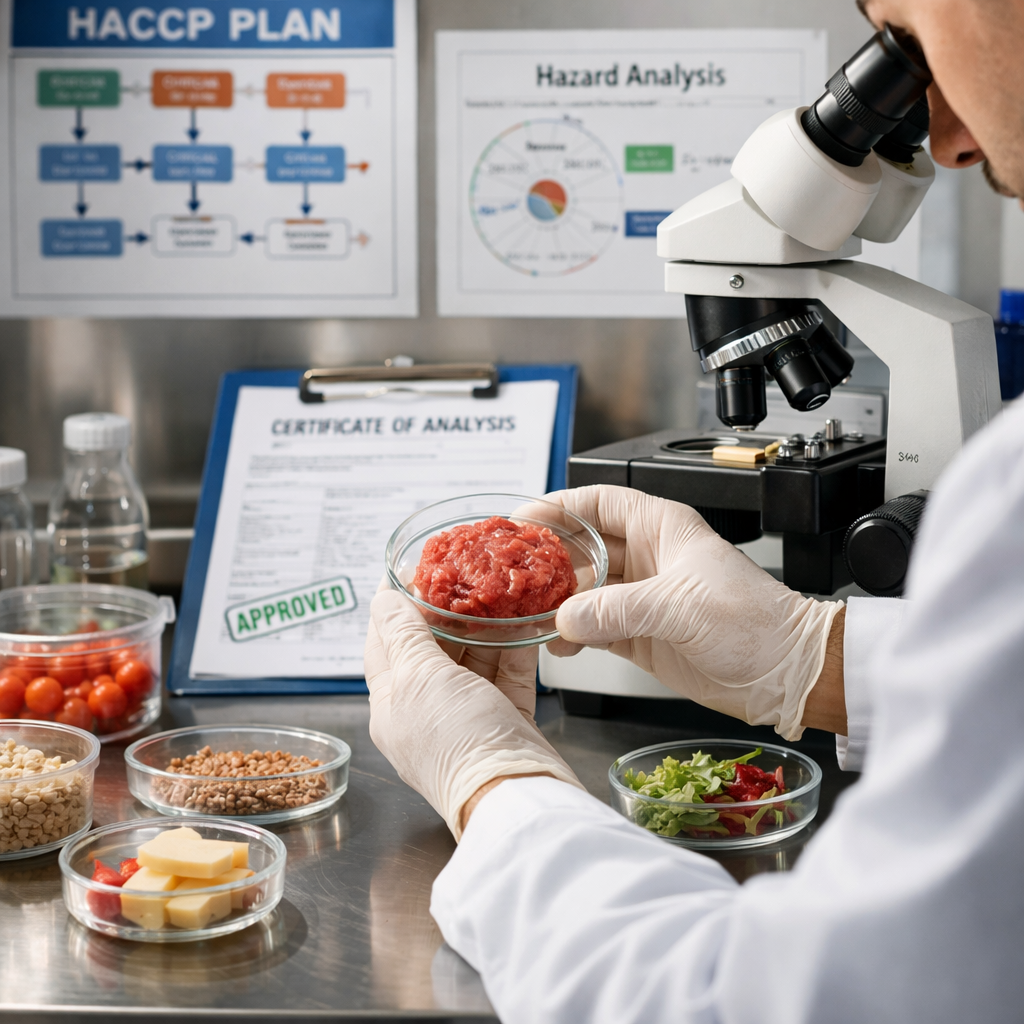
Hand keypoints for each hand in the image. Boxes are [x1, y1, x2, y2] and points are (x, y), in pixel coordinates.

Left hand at [364, 586, 582, 838]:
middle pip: (430, 646)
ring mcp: (467, 714)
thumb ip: (405, 634)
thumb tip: (383, 599)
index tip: (405, 567)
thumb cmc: (458, 744)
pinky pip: (508, 670)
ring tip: (496, 587)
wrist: (517, 796)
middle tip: (461, 570)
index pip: (382, 642)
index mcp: (391, 704)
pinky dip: (515, 644)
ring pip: (473, 655)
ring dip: (484, 623)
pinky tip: (525, 618)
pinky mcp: (506, 717)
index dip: (391, 603)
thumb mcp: (421, 678)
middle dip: (445, 608)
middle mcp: (426, 709)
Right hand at [547, 485, 842, 740]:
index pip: (599, 503)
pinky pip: (593, 627)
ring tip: (530, 613)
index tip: (525, 520)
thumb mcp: (681, 607)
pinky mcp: (640, 634)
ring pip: (584, 590)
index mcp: (662, 528)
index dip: (559, 507)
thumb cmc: (756, 622)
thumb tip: (567, 617)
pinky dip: (572, 634)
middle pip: (583, 546)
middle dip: (549, 558)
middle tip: (516, 573)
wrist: (785, 673)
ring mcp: (642, 597)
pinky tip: (557, 642)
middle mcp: (648, 558)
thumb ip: (618, 610)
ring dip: (557, 601)